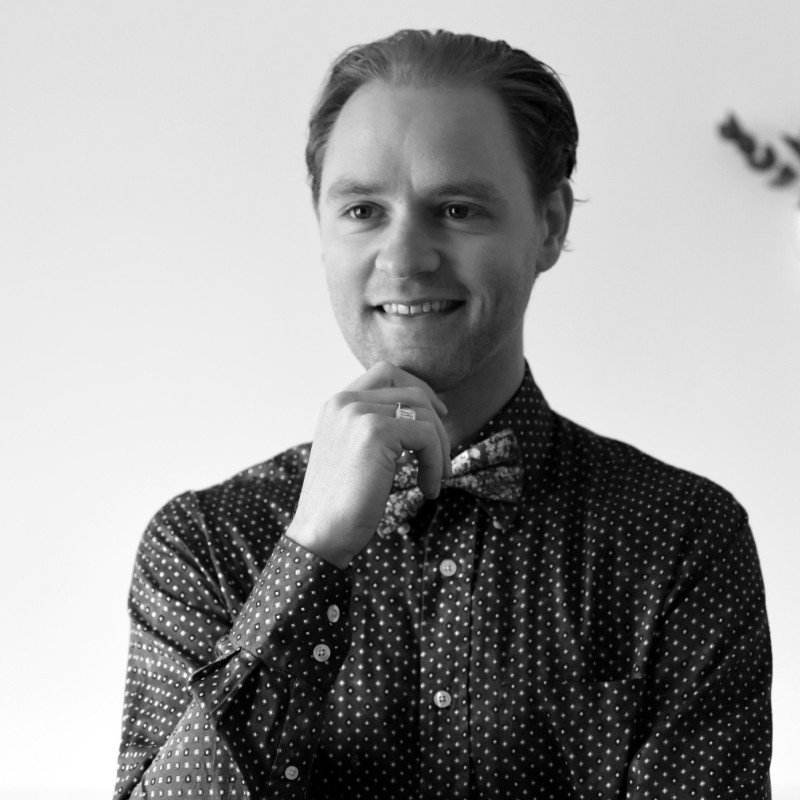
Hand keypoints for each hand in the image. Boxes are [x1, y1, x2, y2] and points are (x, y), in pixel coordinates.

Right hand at [286, 361, 450, 568]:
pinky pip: (427, 436)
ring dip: (440, 449)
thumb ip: (376, 426)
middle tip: (444, 456)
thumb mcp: (355, 452)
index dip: (419, 388)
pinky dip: (436, 463)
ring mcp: (358, 413)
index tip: (438, 415)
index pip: (386, 372)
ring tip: (435, 479)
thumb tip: (425, 414)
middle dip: (437, 422)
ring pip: (424, 414)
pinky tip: (427, 489)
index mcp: (337, 403)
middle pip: (412, 390)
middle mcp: (344, 401)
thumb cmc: (342, 502)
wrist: (321, 533)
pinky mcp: (375, 431)